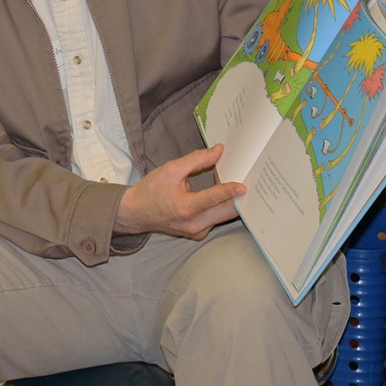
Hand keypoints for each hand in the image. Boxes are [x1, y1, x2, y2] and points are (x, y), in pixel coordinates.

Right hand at [115, 145, 244, 240]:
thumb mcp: (171, 170)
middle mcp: (194, 224)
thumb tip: (219, 151)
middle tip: (249, 182)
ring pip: (223, 216)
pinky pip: (216, 219)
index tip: (244, 186)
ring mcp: (197, 231)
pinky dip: (221, 207)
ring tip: (236, 186)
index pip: (214, 199)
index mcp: (185, 208)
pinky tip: (222, 196)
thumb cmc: (151, 190)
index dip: (230, 191)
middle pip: (226, 212)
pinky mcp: (198, 233)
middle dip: (238, 198)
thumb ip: (196, 160)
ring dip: (231, 202)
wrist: (136, 213)